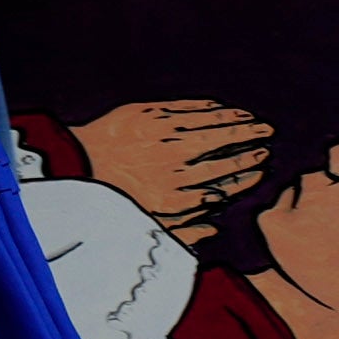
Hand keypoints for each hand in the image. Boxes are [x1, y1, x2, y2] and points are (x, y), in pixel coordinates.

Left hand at [73, 94, 277, 236]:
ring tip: (253, 119)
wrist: (70, 164)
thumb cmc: (108, 197)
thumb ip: (182, 231)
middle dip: (251, 142)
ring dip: (236, 121)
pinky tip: (221, 107)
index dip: (248, 172)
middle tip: (267, 135)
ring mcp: (162, 136)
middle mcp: (176, 166)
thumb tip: (214, 229)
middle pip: (226, 150)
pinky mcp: (147, 114)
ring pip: (211, 126)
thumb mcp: (144, 225)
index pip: (227, 182)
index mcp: (178, 196)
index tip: (262, 165)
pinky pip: (187, 109)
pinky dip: (208, 108)